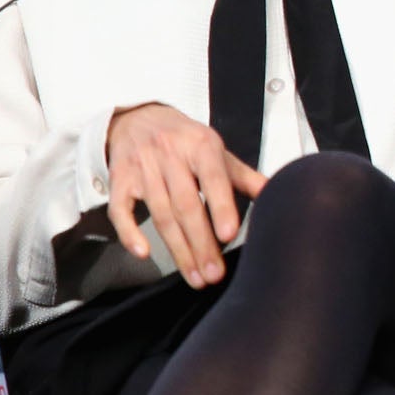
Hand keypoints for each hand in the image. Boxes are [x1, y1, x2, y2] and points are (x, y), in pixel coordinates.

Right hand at [105, 103, 267, 289]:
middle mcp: (170, 155)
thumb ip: (243, 176)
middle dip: (201, 243)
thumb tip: (276, 194)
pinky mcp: (119, 180)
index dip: (221, 207)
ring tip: (194, 276)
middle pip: (186, 205)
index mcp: (201, 145)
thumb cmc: (185, 140)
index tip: (229, 235)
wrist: (138, 117)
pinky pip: (120, 209)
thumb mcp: (217, 150)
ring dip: (178, 249)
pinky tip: (143, 253)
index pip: (213, 178)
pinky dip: (129, 232)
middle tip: (213, 274)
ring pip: (160, 213)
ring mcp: (142, 167)